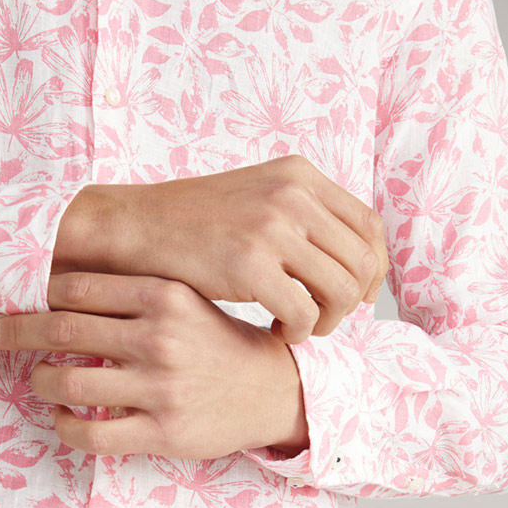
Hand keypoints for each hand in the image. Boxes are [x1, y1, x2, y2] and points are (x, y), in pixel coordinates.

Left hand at [0, 271, 309, 458]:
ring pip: (67, 384)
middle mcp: (160, 339)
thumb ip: (135, 292)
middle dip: (16, 332)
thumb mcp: (188, 300)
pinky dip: (64, 425)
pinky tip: (65, 417)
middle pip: (60, 331)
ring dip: (40, 380)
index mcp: (165, 296)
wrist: (273, 391)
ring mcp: (160, 389)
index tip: (21, 299)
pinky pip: (90, 433)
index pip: (76, 288)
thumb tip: (59, 286)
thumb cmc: (220, 343)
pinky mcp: (162, 433)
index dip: (38, 293)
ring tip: (42, 379)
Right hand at [52, 154, 389, 345]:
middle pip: (361, 263)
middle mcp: (293, 195)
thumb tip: (355, 261)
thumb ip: (304, 216)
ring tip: (298, 326)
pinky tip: (275, 330)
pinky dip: (298, 333)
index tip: (358, 297)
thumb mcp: (257, 198)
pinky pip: (305, 314)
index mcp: (300, 175)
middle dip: (349, 303)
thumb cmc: (195, 225)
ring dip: (326, 321)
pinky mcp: (251, 265)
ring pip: (341, 292)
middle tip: (320, 319)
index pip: (369, 226)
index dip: (374, 270)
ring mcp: (273, 228)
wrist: (134, 228)